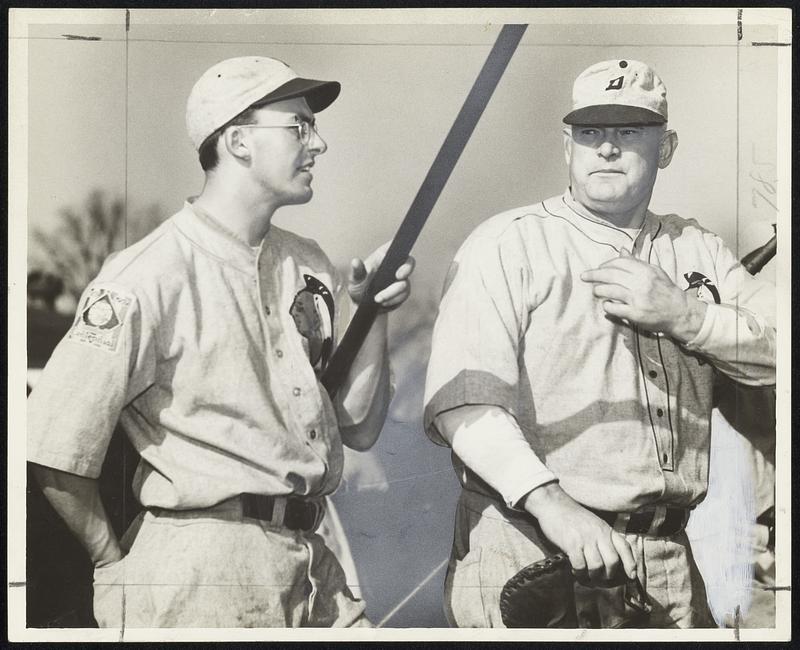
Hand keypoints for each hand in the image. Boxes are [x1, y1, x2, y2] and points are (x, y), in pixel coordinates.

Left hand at [347, 242, 414, 310]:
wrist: (362, 306)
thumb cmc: (359, 288)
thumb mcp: (355, 279)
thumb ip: (357, 271)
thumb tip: (355, 262)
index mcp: (383, 257)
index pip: (394, 246)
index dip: (400, 246)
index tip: (396, 256)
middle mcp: (394, 266)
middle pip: (409, 262)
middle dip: (406, 269)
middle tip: (398, 276)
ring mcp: (400, 279)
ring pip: (405, 283)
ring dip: (392, 293)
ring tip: (378, 299)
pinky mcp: (402, 292)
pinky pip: (403, 295)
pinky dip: (393, 300)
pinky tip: (384, 303)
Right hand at [523, 483, 636, 586]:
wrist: (553, 504)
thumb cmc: (572, 517)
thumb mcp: (594, 523)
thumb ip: (603, 538)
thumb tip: (610, 560)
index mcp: (606, 529)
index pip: (624, 547)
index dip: (630, 563)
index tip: (631, 576)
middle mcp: (598, 533)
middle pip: (612, 561)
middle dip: (608, 575)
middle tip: (601, 579)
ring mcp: (585, 538)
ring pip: (597, 566)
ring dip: (593, 576)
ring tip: (587, 577)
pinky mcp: (571, 543)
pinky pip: (580, 565)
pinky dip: (580, 573)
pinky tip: (576, 572)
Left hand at [580, 249, 706, 340]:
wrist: (680, 312)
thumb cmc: (665, 290)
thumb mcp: (654, 272)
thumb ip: (636, 262)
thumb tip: (621, 250)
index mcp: (645, 271)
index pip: (619, 262)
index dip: (605, 265)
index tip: (599, 268)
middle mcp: (641, 283)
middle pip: (611, 275)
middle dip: (594, 275)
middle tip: (584, 276)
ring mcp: (638, 299)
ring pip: (610, 291)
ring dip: (599, 290)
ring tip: (596, 291)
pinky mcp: (636, 314)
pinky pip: (614, 308)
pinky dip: (607, 306)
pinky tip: (606, 305)